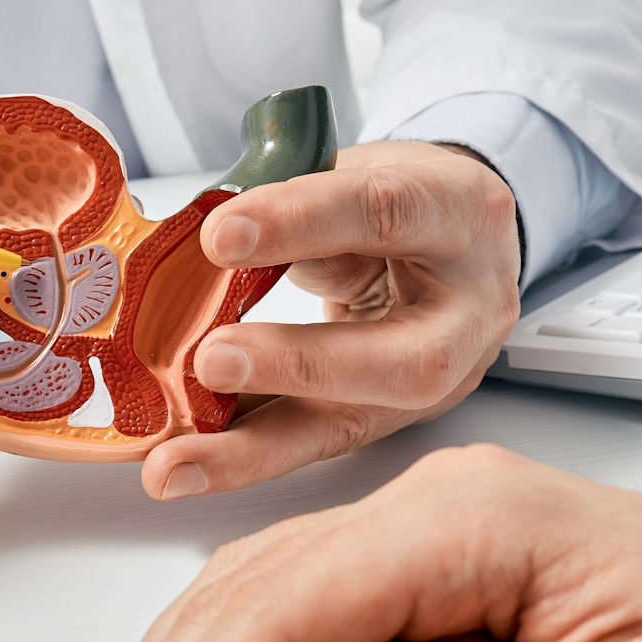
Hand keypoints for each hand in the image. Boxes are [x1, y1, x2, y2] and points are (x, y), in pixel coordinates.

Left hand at [139, 140, 519, 501]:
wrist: (463, 246)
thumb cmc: (402, 203)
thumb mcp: (359, 175)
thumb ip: (297, 209)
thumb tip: (204, 250)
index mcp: (461, 215)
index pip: (385, 213)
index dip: (303, 222)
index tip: (219, 236)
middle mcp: (468, 311)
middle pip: (404, 359)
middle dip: (299, 364)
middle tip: (210, 360)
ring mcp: (440, 379)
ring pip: (352, 424)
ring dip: (252, 449)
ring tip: (173, 465)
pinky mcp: (392, 420)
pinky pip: (312, 443)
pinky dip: (241, 455)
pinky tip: (183, 465)